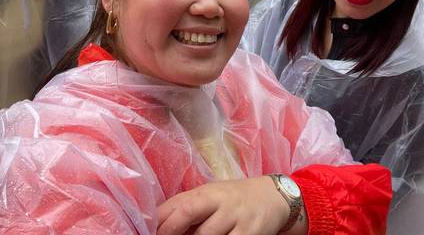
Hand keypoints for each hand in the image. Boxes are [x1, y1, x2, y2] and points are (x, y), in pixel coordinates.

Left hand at [157, 176, 289, 234]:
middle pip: (190, 213)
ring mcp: (236, 219)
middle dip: (172, 231)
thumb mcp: (211, 196)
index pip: (179, 205)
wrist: (273, 198)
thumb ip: (188, 206)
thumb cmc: (234, 199)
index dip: (162, 221)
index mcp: (207, 192)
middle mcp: (221, 202)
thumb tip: (158, 223)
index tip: (150, 233)